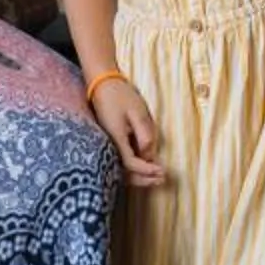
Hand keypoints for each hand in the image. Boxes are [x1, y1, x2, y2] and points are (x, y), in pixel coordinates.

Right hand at [88, 72, 164, 186]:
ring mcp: (107, 145)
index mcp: (115, 138)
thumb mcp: (137, 112)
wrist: (102, 85)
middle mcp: (108, 146)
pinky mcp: (110, 143)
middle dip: (144, 179)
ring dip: (139, 177)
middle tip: (162, 179)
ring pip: (121, 170)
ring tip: (157, 177)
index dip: (146, 170)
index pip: (130, 163)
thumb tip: (149, 154)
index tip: (162, 171)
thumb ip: (144, 133)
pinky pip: (120, 162)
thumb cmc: (121, 96)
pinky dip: (133, 169)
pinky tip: (147, 166)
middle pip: (124, 173)